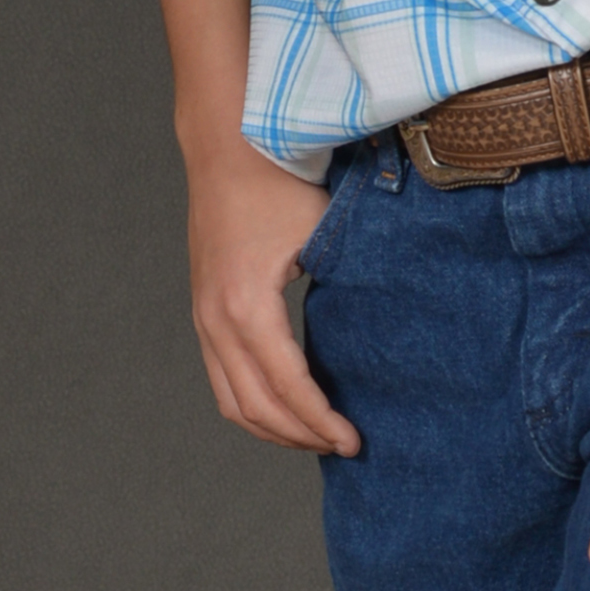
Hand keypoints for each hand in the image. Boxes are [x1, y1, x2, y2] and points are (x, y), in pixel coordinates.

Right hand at [182, 128, 361, 457]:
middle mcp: (216, 319)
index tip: (354, 440)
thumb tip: (386, 331)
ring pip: (231, 401)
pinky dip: (252, 405)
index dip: (321, 421)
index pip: (287, 386)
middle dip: (300, 436)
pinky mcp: (203, 311)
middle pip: (255, 407)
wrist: (226, 145)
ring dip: (273, 428)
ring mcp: (203, 317)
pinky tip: (287, 406)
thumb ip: (348, 281)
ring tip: (317, 436)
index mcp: (247, 305)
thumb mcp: (323, 230)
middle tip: (343, 445)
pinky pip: (221, 379)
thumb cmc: (279, 180)